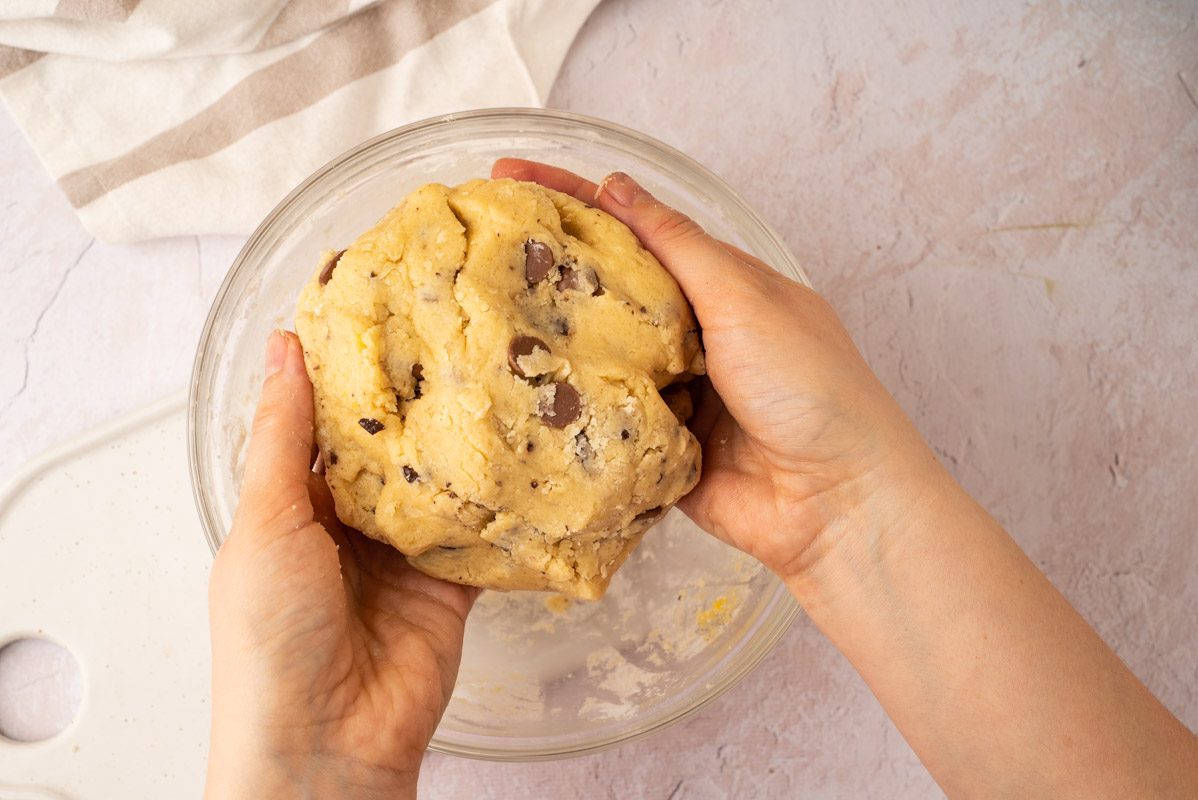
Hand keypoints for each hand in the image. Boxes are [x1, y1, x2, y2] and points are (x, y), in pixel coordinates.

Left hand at [205, 331, 475, 799]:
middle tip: (448, 338)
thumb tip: (282, 349)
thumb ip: (283, 436)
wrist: (325, 742)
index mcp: (290, 510)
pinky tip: (521, 460)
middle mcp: (345, 529)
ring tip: (489, 381)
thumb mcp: (267, 523)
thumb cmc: (270, 639)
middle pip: (384, 452)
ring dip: (456, 450)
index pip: (319, 425)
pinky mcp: (448, 588)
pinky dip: (496, 508)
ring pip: (434, 487)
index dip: (344, 374)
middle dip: (411, 406)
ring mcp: (399, 559)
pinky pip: (477, 538)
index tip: (376, 313)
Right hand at [491, 159, 940, 580]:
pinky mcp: (655, 447)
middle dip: (548, 266)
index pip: (635, 228)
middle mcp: (692, 333)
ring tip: (480, 309)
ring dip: (552, 338)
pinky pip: (603, 418)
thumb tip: (617, 187)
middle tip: (478, 241)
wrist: (835, 501)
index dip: (573, 198)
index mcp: (719, 285)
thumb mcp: (744, 297)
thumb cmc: (808, 386)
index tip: (509, 173)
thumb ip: (677, 246)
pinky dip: (572, 404)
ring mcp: (671, 392)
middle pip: (608, 289)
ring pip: (598, 354)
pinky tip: (516, 387)